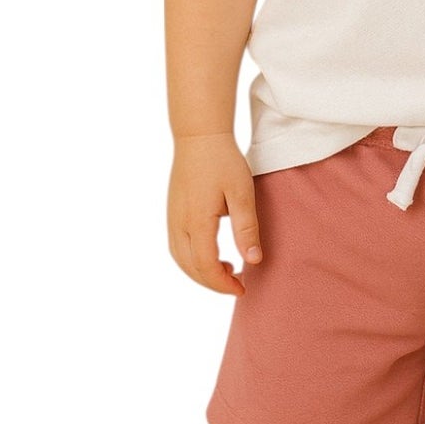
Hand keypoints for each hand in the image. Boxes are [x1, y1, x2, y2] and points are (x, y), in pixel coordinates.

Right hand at [167, 135, 262, 294]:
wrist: (199, 135)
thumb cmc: (223, 160)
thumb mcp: (241, 193)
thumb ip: (246, 228)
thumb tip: (252, 260)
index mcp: (196, 221)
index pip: (206, 266)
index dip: (223, 283)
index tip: (243, 288)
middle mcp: (179, 224)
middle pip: (191, 268)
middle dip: (213, 282)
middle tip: (238, 284)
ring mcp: (172, 218)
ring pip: (181, 260)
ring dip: (201, 273)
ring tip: (226, 270)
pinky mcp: (172, 212)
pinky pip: (177, 247)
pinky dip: (192, 260)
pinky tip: (211, 254)